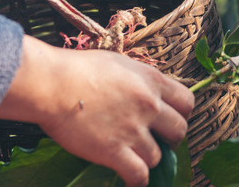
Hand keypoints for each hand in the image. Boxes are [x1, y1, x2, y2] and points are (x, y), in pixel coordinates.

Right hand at [0, 35, 193, 186]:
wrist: (52, 84)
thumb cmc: (78, 68)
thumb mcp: (118, 63)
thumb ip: (138, 79)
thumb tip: (145, 89)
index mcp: (151, 80)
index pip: (186, 102)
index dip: (180, 113)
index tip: (169, 118)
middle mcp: (148, 105)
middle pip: (180, 130)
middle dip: (170, 138)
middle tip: (156, 139)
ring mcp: (133, 130)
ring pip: (158, 156)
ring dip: (147, 158)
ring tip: (133, 155)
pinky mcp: (115, 151)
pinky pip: (139, 175)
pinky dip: (137, 180)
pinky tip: (130, 177)